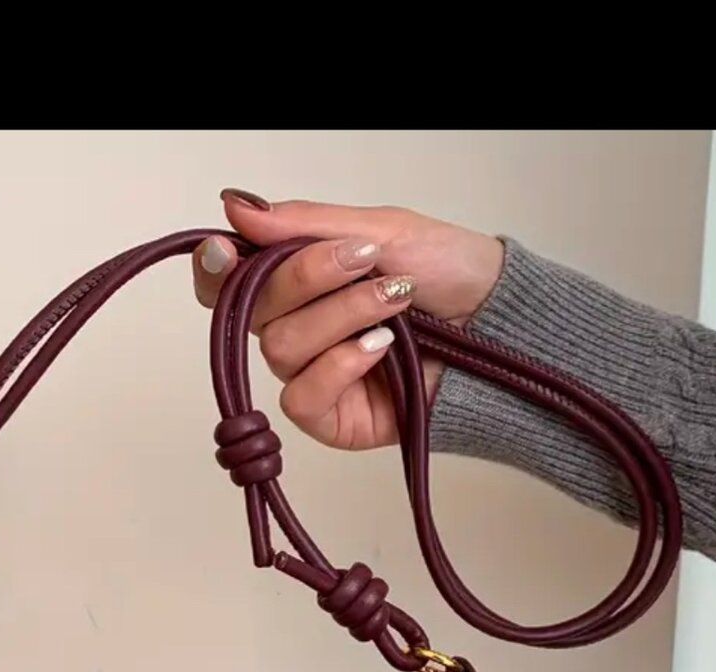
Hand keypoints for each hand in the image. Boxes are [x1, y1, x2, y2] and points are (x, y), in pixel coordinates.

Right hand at [192, 190, 504, 449]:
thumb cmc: (449, 275)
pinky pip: (301, 396)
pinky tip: (379, 350)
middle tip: (364, 259)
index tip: (226, 250)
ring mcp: (311, 374)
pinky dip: (340, 365)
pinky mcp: (330, 418)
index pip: (228, 281)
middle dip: (307, 278)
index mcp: (296, 281)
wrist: (500, 327)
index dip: (214, 269)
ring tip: (393, 302)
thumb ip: (302, 224)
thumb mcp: (379, 230)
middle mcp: (295, 327)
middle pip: (251, 310)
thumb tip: (236, 208)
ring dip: (340, 316)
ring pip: (281, 347)